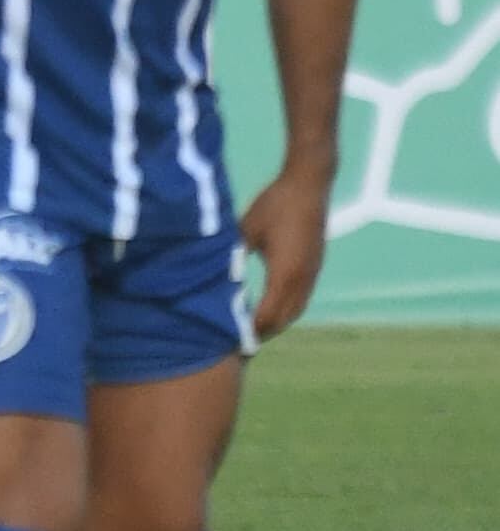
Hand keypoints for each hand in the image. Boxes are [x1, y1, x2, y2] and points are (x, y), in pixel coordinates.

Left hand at [240, 169, 333, 339]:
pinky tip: (272, 308)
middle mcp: (302, 278)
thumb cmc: (274, 205)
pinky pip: (302, 296)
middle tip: (242, 345)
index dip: (252, 331)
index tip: (234, 342)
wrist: (309, 186)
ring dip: (278, 322)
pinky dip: (287, 309)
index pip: (268, 314)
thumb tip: (214, 275)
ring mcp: (312, 272)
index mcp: (285, 273)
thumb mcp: (246, 230)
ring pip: (296, 309)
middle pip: (284, 318)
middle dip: (264, 332)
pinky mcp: (315, 265)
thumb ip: (234, 256)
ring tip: (255, 331)